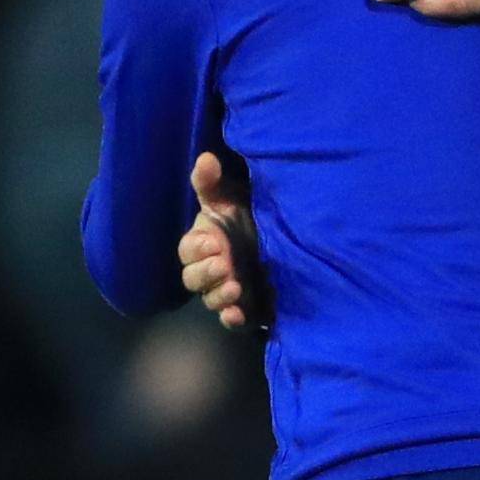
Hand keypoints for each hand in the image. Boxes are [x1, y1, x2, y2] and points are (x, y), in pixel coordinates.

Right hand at [177, 152, 266, 329]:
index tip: (214, 242)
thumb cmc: (253, 213)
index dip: (196, 249)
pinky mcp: (248, 308)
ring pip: (211, 300)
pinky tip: (240, 315)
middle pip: (193, 279)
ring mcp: (228, 290)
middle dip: (206, 273)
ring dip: (219, 297)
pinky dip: (233, 320)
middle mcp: (212, 269)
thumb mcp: (233, 196)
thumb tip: (205, 158)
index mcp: (204, 242)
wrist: (291, 236)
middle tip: (224, 264)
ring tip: (236, 288)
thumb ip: (213, 182)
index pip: (187, 250)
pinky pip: (233, 321)